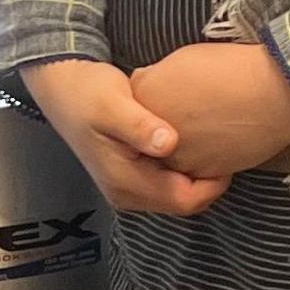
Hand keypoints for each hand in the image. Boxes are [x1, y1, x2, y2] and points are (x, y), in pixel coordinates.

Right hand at [25, 58, 230, 214]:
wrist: (61, 87)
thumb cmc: (86, 92)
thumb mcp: (113, 104)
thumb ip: (139, 126)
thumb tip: (169, 143)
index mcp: (124, 182)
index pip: (184, 200)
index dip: (213, 183)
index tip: (228, 154)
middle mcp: (126, 193)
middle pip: (184, 202)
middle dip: (210, 180)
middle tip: (226, 146)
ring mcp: (128, 187)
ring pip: (178, 193)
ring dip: (198, 174)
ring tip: (213, 143)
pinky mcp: (131, 175)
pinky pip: (169, 181)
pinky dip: (185, 167)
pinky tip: (194, 143)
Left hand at [129, 43, 289, 181]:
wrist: (274, 95)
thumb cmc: (228, 69)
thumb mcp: (181, 59)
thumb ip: (155, 77)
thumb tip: (147, 84)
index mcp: (145, 100)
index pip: (135, 102)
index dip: (155, 95)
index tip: (173, 90)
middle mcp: (154, 136)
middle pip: (150, 134)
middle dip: (163, 125)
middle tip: (191, 109)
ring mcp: (180, 159)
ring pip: (173, 155)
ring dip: (183, 144)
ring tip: (207, 123)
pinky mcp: (205, 175)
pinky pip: (196, 169)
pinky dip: (204, 157)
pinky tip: (220, 137)